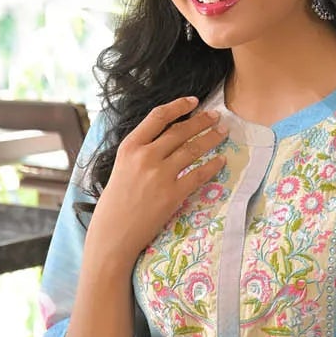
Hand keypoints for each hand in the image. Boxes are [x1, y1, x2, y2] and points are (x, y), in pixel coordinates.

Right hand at [85, 97, 227, 267]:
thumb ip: (141, 151)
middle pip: (180, 131)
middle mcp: (145, 157)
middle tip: (216, 116)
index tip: (194, 102)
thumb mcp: (121, 167)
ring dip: (211, 139)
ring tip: (222, 132)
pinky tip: (221, 160)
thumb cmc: (115, 203)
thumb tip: (167, 138)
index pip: (158, 117)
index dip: (179, 106)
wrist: (113, 234)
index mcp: (130, 147)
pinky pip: (198, 175)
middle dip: (201, 121)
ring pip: (192, 150)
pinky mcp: (172, 195)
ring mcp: (160, 176)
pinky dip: (213, 166)